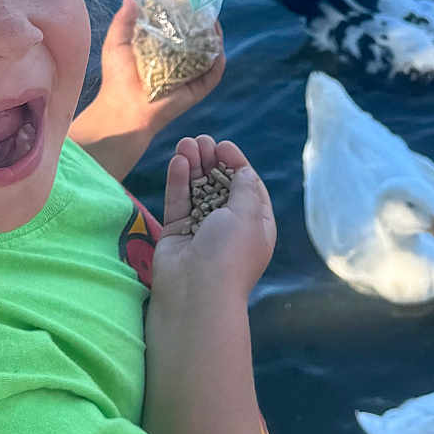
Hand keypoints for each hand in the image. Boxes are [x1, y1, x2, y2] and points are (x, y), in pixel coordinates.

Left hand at [69, 0, 225, 181]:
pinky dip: (218, 59)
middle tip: (204, 8)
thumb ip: (123, 20)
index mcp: (158, 52)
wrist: (124, 109)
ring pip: (208, 54)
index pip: (174, 30)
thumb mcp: (116, 42)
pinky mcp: (197, 89)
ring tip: (213, 21)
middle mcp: (175, 63)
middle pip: (195, 40)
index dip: (182, 15)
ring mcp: (188, 76)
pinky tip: (217, 43)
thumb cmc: (117, 78)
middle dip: (201, 24)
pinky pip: (213, 73)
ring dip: (214, 38)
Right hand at [154, 136, 275, 303]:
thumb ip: (244, 188)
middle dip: (212, 161)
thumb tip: (243, 170)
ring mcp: (202, 230)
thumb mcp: (247, 214)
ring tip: (186, 142)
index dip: (237, 164)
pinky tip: (178, 160)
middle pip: (220, 185)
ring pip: (197, 190)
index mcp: (256, 226)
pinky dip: (178, 181)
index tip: (224, 145)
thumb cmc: (230, 253)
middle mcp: (230, 227)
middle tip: (202, 140)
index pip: (248, 187)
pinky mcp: (177, 232)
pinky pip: (178, 201)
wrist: (196, 292)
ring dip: (193, 165)